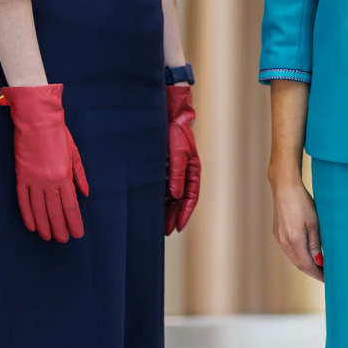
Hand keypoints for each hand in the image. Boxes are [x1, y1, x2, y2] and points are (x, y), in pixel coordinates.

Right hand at [0, 84, 89, 241]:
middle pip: (54, 211)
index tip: (77, 234)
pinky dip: (27, 214)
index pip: (70, 206)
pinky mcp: (20, 176)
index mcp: (64, 176)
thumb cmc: (58, 134)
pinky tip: (31, 225)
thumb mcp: (74, 153)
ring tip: (48, 237)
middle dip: (60, 228)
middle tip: (63, 240)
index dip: (74, 222)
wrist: (36, 119)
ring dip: (44, 225)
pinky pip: (23, 200)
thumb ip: (79, 175)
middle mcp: (48, 181)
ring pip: (38, 209)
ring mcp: (33, 179)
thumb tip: (85, 193)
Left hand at [165, 85, 201, 234]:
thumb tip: (177, 195)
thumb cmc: (177, 133)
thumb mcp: (178, 154)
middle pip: (182, 200)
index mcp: (193, 171)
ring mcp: (176, 171)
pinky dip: (161, 199)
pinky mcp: (166, 168)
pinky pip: (165, 188)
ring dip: (168, 209)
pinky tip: (153, 206)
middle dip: (175, 216)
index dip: (185, 214)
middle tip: (166, 231)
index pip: (191, 198)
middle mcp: (186, 173)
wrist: (169, 116)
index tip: (178, 227)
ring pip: (173, 196)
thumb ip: (177, 175)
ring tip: (159, 224)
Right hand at [269, 171, 323, 281]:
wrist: (285, 188)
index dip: (318, 274)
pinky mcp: (277, 234)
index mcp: (294, 240)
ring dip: (306, 265)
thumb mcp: (314, 222)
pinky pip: (289, 251)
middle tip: (325, 276)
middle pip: (299, 265)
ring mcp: (279, 238)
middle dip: (313, 272)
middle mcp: (284, 242)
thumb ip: (316, 243)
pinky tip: (307, 255)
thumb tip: (319, 262)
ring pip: (293, 259)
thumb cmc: (302, 202)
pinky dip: (299, 257)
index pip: (308, 265)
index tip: (328, 279)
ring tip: (319, 268)